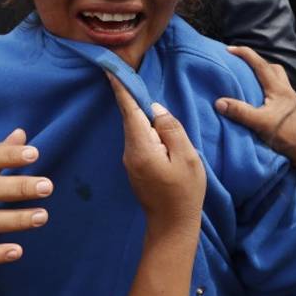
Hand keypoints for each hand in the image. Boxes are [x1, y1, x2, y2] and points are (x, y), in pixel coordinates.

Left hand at [105, 72, 204, 231]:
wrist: (172, 226)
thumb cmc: (184, 192)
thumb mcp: (186, 157)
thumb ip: (171, 129)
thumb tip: (155, 109)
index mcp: (141, 147)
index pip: (129, 111)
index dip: (120, 89)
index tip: (108, 69)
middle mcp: (129, 152)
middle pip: (133, 118)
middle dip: (136, 100)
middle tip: (136, 79)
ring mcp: (130, 161)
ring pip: (138, 130)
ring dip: (146, 119)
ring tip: (162, 118)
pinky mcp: (135, 167)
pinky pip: (141, 141)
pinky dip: (148, 132)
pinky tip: (162, 136)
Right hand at [214, 46, 295, 159]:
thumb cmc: (287, 135)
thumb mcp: (260, 123)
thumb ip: (240, 112)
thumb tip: (218, 102)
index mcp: (278, 89)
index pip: (260, 65)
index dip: (245, 54)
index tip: (230, 49)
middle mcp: (286, 90)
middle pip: (272, 68)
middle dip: (257, 62)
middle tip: (242, 65)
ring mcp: (291, 100)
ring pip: (278, 79)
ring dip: (265, 75)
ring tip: (251, 81)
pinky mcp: (292, 109)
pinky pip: (279, 91)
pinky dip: (269, 89)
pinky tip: (262, 100)